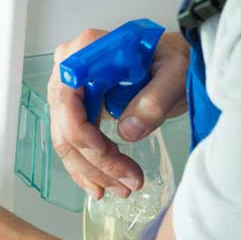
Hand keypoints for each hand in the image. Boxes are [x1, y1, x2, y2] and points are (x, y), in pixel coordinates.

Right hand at [48, 30, 189, 199]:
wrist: (172, 61)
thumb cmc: (172, 60)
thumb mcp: (175, 73)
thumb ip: (155, 98)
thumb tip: (128, 131)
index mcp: (86, 51)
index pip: (69, 103)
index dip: (85, 136)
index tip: (113, 155)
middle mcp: (68, 67)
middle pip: (65, 125)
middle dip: (94, 162)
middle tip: (126, 184)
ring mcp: (68, 88)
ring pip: (66, 139)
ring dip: (91, 170)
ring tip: (122, 188)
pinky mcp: (75, 106)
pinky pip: (72, 141)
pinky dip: (86, 167)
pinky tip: (102, 185)